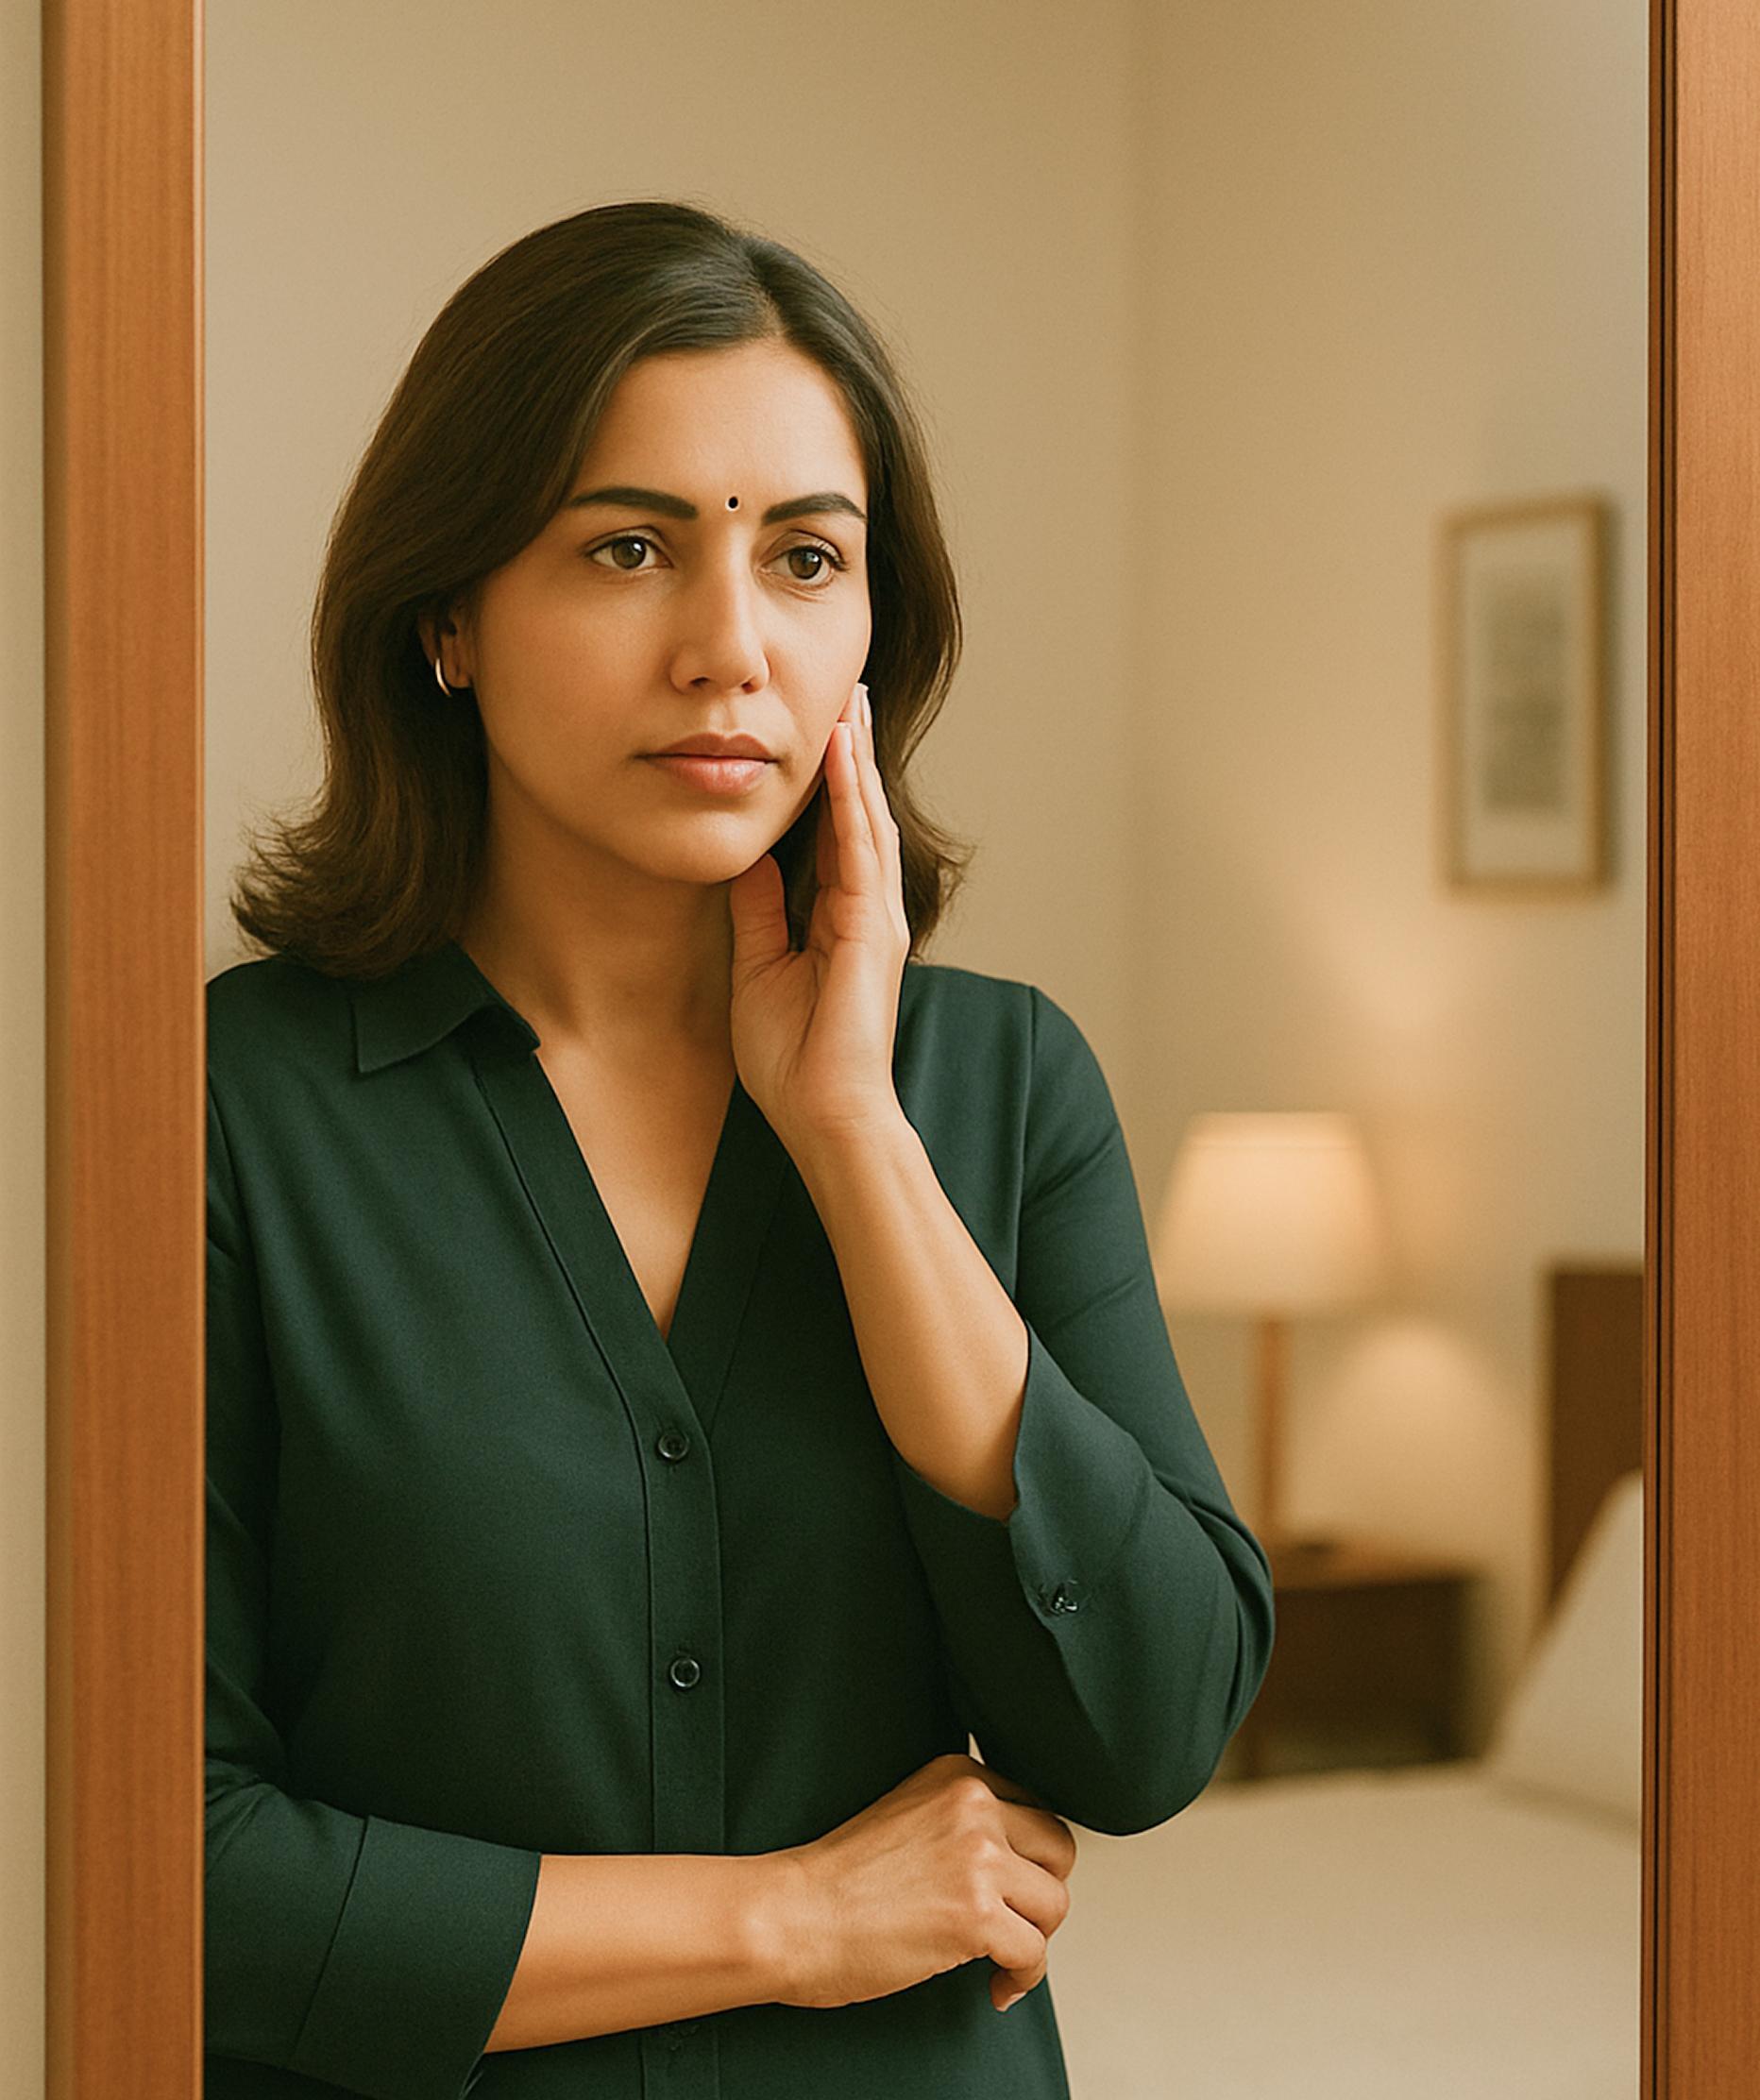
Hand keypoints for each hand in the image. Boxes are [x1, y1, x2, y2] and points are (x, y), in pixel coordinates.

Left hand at [725, 679, 911, 1155]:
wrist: (825, 1114)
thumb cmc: (795, 1061)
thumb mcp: (759, 967)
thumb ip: (758, 911)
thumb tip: (748, 861)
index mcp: (843, 921)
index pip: (837, 836)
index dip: (829, 785)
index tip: (821, 733)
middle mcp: (869, 911)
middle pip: (860, 816)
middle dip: (854, 756)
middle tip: (848, 697)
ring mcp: (876, 917)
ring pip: (866, 820)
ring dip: (857, 761)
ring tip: (849, 706)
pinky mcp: (871, 928)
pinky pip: (861, 847)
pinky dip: (851, 798)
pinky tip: (842, 756)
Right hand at [755, 1753, 1077, 2014]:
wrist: (790, 1917)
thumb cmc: (835, 1881)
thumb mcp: (910, 1815)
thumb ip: (962, 1820)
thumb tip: (1018, 1860)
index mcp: (957, 1775)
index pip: (1036, 1809)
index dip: (1028, 1859)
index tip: (1013, 1889)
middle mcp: (973, 1804)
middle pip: (1058, 1849)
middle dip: (1041, 1893)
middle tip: (1014, 1922)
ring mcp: (977, 1857)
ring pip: (1055, 1903)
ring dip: (1033, 1939)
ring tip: (1001, 1957)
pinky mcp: (975, 1914)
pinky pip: (1034, 1953)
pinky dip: (1022, 1978)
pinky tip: (994, 1986)